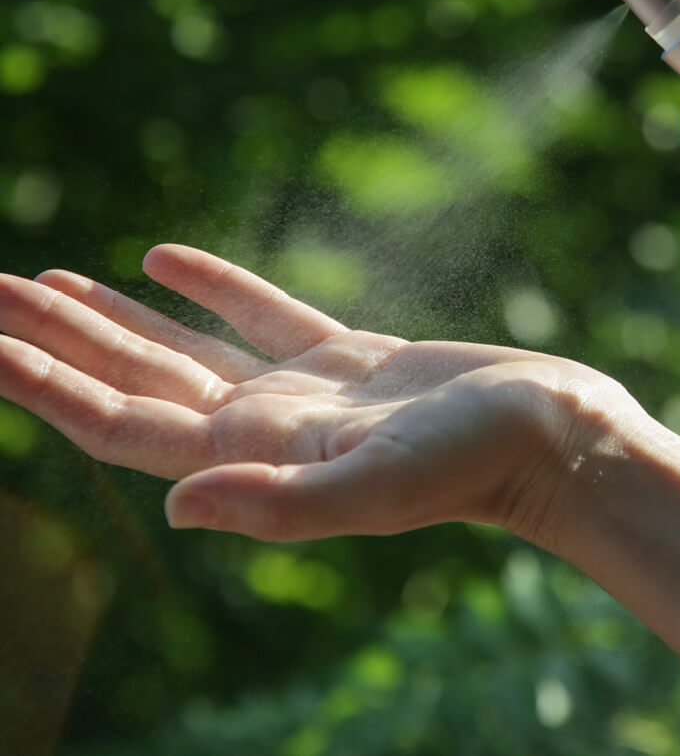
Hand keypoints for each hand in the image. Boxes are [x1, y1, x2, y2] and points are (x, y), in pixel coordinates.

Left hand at [0, 244, 634, 541]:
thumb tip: (175, 508)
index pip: (120, 420)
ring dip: (113, 315)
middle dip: (55, 338)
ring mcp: (295, 390)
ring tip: (47, 281)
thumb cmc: (473, 464)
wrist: (546, 435)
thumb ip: (280, 504)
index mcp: (252, 456)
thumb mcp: (379, 488)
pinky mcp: (340, 357)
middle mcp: (257, 426)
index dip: (47, 385)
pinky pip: (254, 312)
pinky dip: (207, 282)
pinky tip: (162, 255)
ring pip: (180, 344)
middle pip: (133, 375)